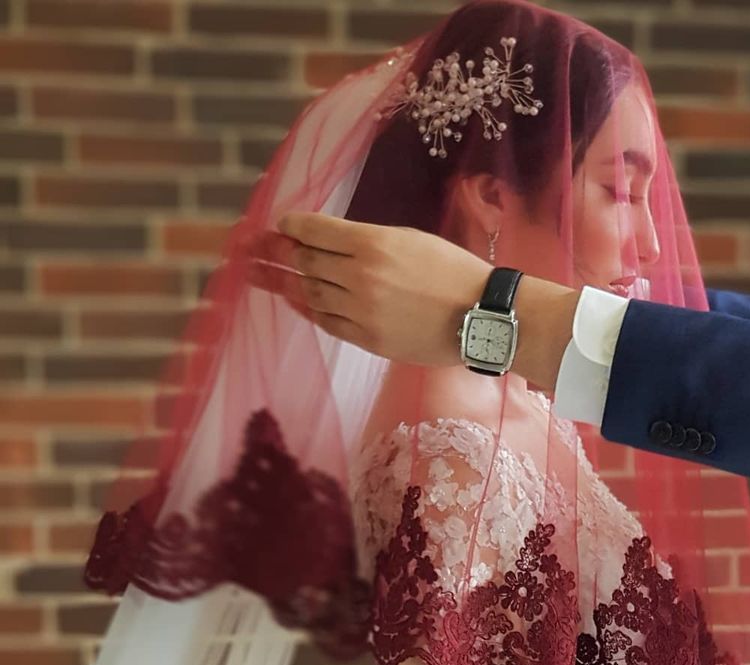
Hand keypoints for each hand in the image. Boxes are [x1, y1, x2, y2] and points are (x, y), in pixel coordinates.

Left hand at [244, 217, 578, 390]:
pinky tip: (295, 302)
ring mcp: (362, 311)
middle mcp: (360, 276)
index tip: (280, 225)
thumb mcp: (409, 239)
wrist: (481, 316)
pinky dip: (308, 310)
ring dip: (284, 282)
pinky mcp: (369, 339)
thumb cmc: (452, 271)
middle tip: (253, 249)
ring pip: (311, 293)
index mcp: (372, 243)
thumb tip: (328, 240)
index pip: (314, 230)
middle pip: (305, 262)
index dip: (292, 226)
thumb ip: (367, 239)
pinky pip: (327, 322)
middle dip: (276, 253)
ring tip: (261, 276)